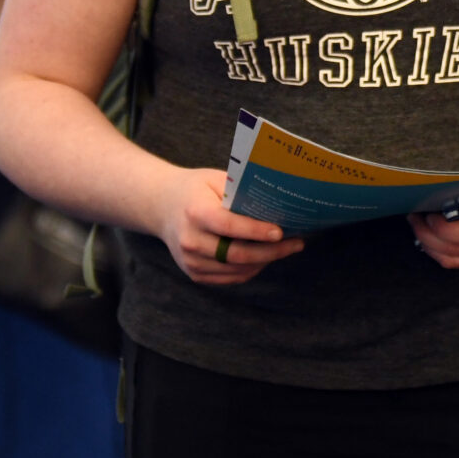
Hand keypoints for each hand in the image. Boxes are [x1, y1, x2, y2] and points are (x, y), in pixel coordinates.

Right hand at [157, 168, 304, 284]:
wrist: (162, 206)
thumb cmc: (196, 189)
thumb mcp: (215, 179)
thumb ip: (239, 192)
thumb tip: (275, 202)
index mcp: (196, 212)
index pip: (229, 226)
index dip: (256, 231)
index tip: (281, 232)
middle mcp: (190, 240)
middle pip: (236, 254)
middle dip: (271, 251)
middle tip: (296, 243)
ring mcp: (190, 261)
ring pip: (235, 269)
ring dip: (265, 262)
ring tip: (287, 249)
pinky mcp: (194, 273)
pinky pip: (228, 278)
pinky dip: (251, 270)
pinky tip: (266, 257)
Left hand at [407, 164, 458, 269]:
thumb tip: (431, 195)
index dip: (443, 229)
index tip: (426, 214)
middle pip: (458, 251)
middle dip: (429, 237)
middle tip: (414, 218)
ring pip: (457, 261)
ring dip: (432, 247)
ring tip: (418, 227)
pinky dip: (442, 252)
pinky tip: (431, 238)